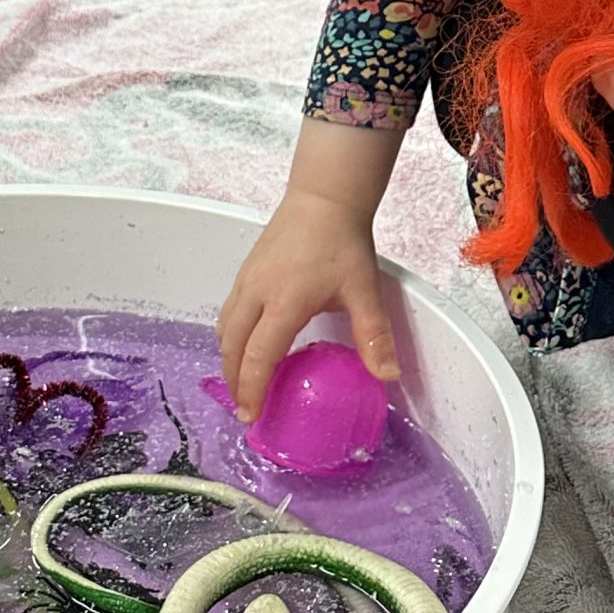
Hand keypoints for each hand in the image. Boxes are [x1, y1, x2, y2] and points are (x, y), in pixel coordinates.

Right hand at [219, 189, 399, 422]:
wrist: (323, 197)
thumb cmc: (342, 242)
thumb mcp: (363, 290)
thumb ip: (374, 336)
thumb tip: (388, 376)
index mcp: (283, 302)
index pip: (259, 356)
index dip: (251, 390)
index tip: (251, 416)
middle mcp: (256, 293)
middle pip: (231, 347)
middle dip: (234, 381)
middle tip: (245, 408)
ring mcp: (246, 280)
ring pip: (225, 329)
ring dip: (229, 359)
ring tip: (243, 382)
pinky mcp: (245, 272)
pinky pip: (228, 312)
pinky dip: (231, 337)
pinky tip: (247, 345)